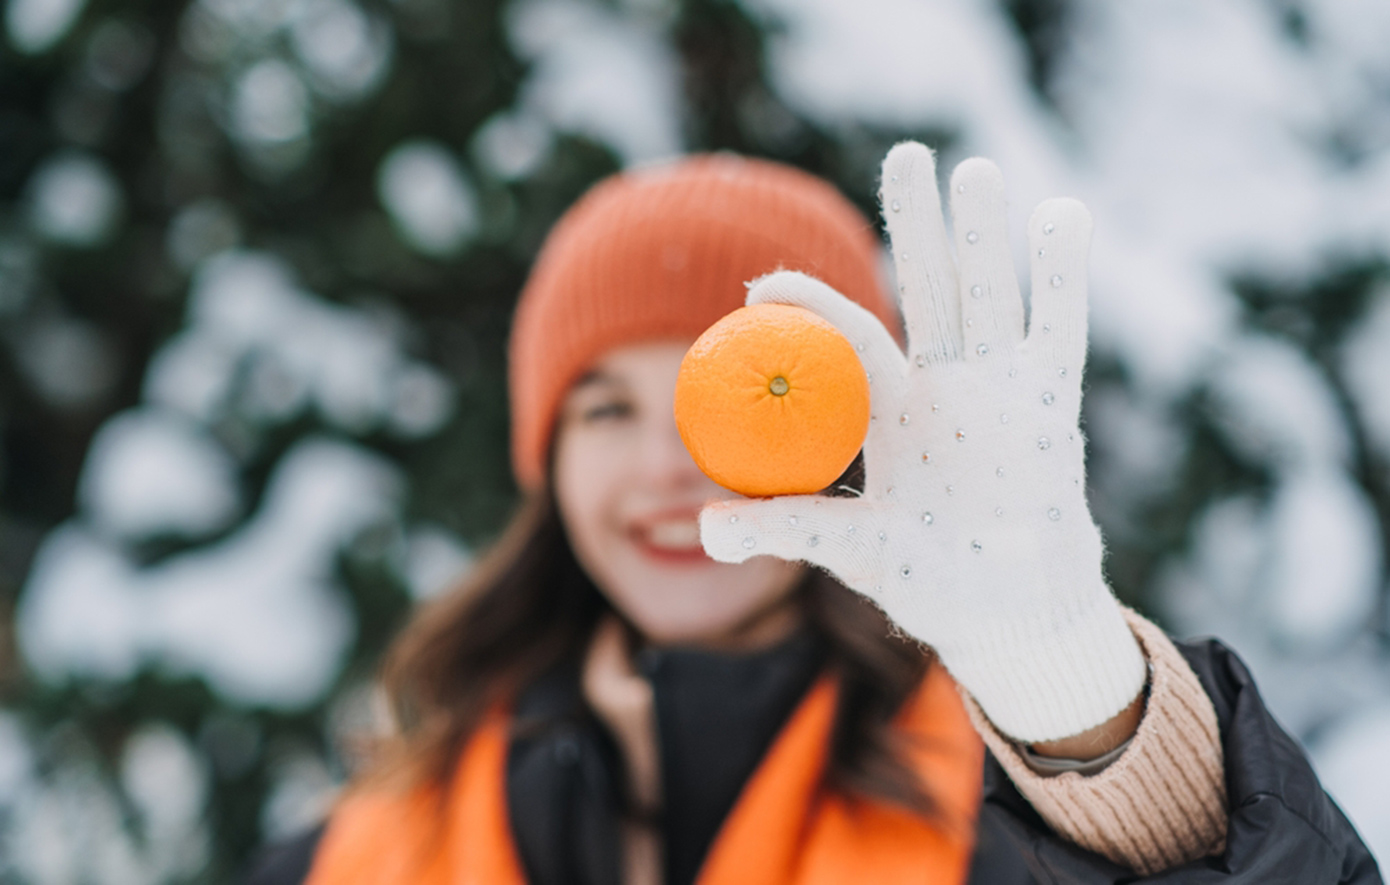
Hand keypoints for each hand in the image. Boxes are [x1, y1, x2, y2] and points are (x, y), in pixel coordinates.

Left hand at [698, 143, 1145, 742]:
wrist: (1011, 616)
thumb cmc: (930, 578)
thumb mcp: (854, 550)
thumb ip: (788, 528)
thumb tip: (701, 530)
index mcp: (887, 415)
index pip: (847, 343)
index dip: (810, 308)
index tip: (761, 282)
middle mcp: (942, 388)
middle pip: (929, 289)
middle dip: (917, 224)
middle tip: (907, 156)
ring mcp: (998, 390)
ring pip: (990, 296)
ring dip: (984, 236)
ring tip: (974, 170)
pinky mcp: (1049, 404)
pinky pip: (1058, 330)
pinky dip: (1061, 277)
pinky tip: (1061, 215)